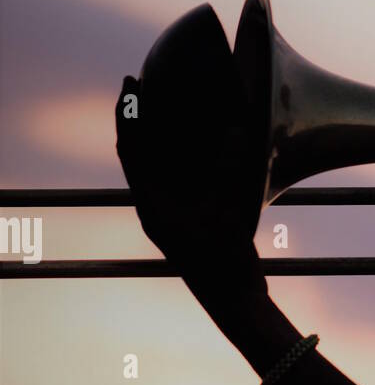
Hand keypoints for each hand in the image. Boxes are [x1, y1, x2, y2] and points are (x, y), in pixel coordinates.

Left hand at [115, 33, 266, 306]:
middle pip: (141, 153)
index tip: (131, 83)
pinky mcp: (192, 219)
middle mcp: (157, 207)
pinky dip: (186, 155)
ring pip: (160, 165)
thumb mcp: (228, 211)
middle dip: (143, 119)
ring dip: (164, 136)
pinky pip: (183, 178)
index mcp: (153, 206)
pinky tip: (204, 139)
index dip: (129, 115)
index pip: (131, 150)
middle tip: (147, 83)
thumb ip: (229, 168)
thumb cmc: (225, 262)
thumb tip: (235, 129)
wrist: (236, 302)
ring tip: (173, 104)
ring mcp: (173, 215)